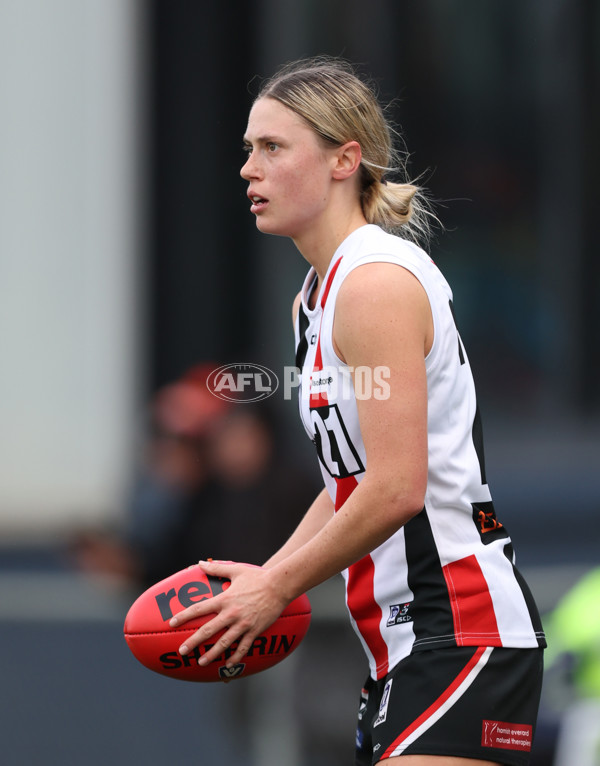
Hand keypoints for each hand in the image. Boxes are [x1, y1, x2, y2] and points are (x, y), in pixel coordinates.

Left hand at [169, 560, 288, 668]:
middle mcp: (231, 613)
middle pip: (208, 630)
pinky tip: (228, 664)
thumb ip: (216, 568)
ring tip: (201, 662)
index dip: (184, 616)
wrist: (279, 585)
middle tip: (182, 651)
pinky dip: (236, 657)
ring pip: (224, 643)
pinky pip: (243, 647)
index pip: (200, 609)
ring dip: (212, 654)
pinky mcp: (255, 630)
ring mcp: (243, 624)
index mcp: (225, 599)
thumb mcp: (236, 570)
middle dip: (193, 642)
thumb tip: (200, 562)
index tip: (172, 623)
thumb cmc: (257, 576)